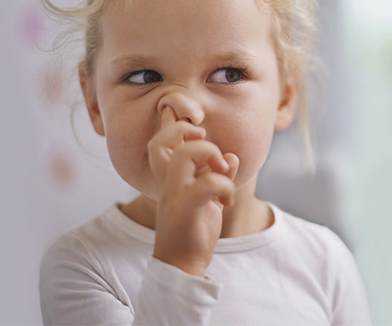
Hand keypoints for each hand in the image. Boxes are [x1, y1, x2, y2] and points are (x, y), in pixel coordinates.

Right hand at [148, 106, 239, 277]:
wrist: (182, 264)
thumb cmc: (193, 230)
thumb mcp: (209, 198)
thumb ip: (218, 175)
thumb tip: (231, 157)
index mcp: (171, 178)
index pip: (160, 142)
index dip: (175, 126)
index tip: (199, 132)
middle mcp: (168, 182)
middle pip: (165, 141)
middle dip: (195, 137)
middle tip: (216, 157)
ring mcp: (174, 194)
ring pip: (184, 155)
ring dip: (211, 155)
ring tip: (223, 173)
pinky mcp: (186, 208)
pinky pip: (207, 183)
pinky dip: (225, 186)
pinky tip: (227, 201)